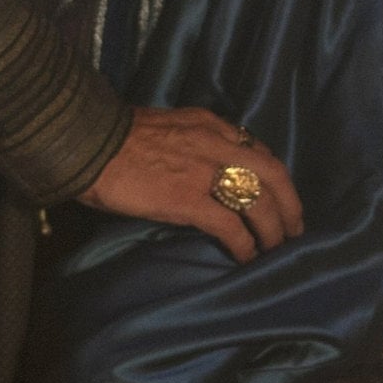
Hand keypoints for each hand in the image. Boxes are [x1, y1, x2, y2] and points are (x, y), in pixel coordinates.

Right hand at [80, 106, 305, 262]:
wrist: (88, 142)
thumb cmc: (115, 136)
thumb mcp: (166, 127)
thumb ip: (189, 143)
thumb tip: (198, 170)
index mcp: (209, 124)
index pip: (257, 148)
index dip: (274, 176)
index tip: (279, 196)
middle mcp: (216, 143)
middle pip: (273, 173)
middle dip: (290, 204)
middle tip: (294, 229)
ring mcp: (205, 171)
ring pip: (259, 201)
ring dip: (273, 230)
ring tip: (275, 250)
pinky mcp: (189, 199)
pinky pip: (231, 226)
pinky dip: (245, 245)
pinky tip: (246, 258)